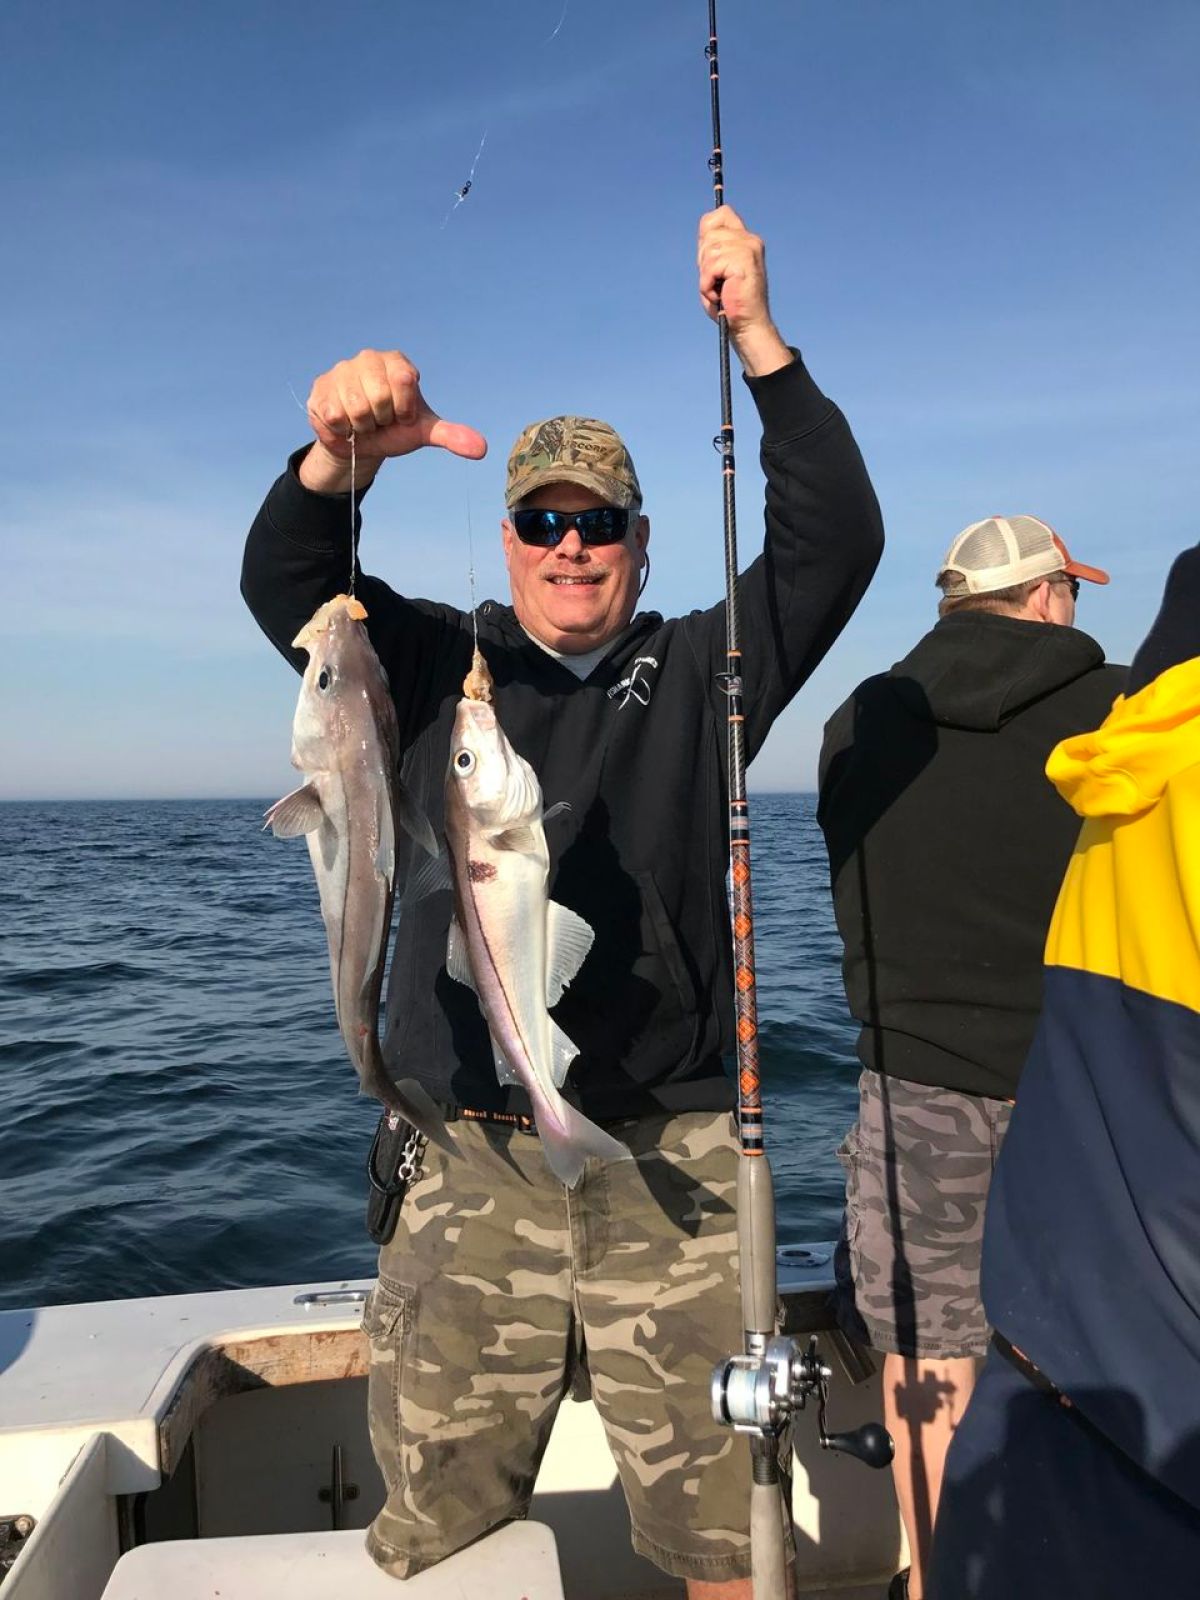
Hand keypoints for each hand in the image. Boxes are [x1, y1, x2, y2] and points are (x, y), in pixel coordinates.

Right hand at [299, 349, 486, 493]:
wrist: (359, 444)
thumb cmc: (393, 430)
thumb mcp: (423, 431)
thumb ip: (451, 436)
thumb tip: (482, 449)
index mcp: (396, 362)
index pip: (405, 382)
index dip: (403, 409)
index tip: (402, 415)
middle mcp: (368, 359)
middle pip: (378, 397)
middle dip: (382, 420)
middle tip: (380, 420)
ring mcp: (341, 370)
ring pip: (355, 408)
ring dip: (362, 426)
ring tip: (363, 422)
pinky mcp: (320, 388)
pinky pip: (333, 414)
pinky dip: (342, 429)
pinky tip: (345, 423)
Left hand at [697, 206, 791, 376]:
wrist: (747, 326)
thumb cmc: (731, 304)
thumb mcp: (717, 272)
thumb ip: (712, 252)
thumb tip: (704, 235)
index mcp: (746, 240)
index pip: (721, 214)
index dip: (707, 230)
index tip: (708, 256)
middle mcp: (750, 240)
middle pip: (709, 233)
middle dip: (704, 261)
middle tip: (716, 282)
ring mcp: (748, 248)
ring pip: (709, 250)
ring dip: (706, 276)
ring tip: (719, 291)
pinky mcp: (744, 260)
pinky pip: (711, 266)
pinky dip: (708, 284)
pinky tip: (720, 295)